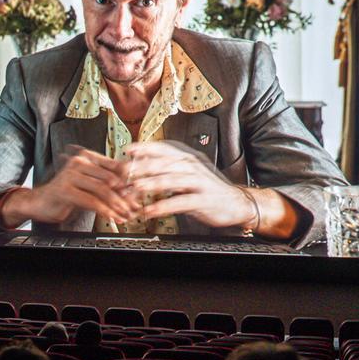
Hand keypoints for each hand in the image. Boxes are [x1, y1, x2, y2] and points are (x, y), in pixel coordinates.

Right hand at [2, 145, 137, 226]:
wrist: (39, 203)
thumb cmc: (65, 194)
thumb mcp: (88, 187)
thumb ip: (105, 185)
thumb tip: (130, 193)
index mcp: (86, 157)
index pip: (114, 166)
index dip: (129, 181)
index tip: (139, 194)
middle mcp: (78, 162)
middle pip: (110, 179)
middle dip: (125, 196)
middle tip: (134, 207)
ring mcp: (70, 175)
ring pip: (102, 189)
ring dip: (117, 204)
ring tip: (125, 214)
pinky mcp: (64, 189)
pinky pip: (90, 200)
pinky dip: (104, 210)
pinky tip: (112, 217)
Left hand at [121, 140, 253, 227]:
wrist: (234, 202)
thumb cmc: (205, 188)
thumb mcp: (186, 174)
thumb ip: (166, 169)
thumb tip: (139, 165)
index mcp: (186, 159)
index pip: (164, 149)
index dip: (146, 148)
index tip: (128, 150)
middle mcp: (192, 167)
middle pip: (164, 164)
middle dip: (142, 168)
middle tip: (124, 173)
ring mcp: (198, 183)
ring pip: (172, 180)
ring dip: (151, 184)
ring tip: (135, 188)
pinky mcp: (203, 200)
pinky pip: (180, 202)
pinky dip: (163, 206)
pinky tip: (150, 210)